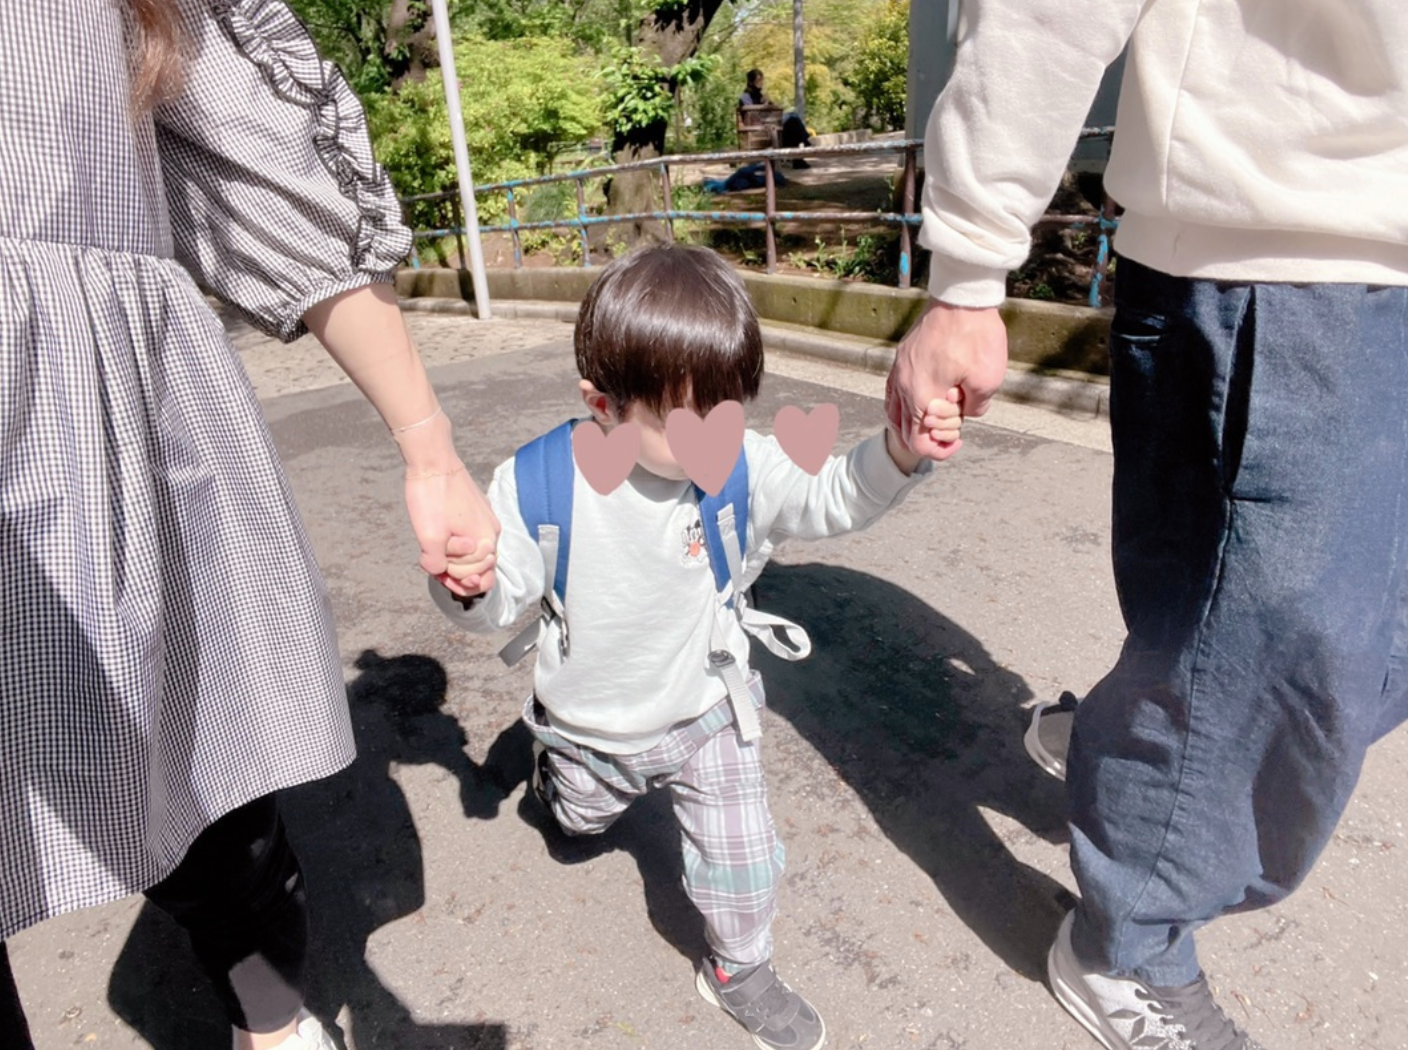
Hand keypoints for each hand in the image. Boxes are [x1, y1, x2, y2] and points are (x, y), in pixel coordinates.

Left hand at [404, 464, 499, 595]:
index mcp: (487, 540)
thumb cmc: (432, 497)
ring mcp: (485, 520)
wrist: (432, 461)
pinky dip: (454, 542)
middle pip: (478, 567)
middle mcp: (492, 532)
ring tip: (434, 545)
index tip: (440, 572)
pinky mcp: (476, 511)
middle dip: (454, 568)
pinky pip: (469, 536)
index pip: (480, 579)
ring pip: (472, 552)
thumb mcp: (429, 539)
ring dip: (453, 556)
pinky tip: (439, 535)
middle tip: (434, 555)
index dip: (456, 580)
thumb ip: (437, 565)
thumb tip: (439, 571)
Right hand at [886, 299, 1007, 459]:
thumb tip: (966, 412)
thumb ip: (976, 408)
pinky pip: (895, 389)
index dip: (938, 449)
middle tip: (954, 424)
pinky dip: (906, 402)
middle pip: (904, 430)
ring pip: (895, 410)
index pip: (918, 442)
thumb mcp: (989, 381)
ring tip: (938, 414)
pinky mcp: (902, 355)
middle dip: (930, 434)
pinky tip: (923, 396)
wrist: (962, 296)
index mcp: (921, 397)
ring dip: (916, 420)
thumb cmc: (976, 335)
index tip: (957, 439)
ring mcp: (899, 369)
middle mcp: (902, 386)